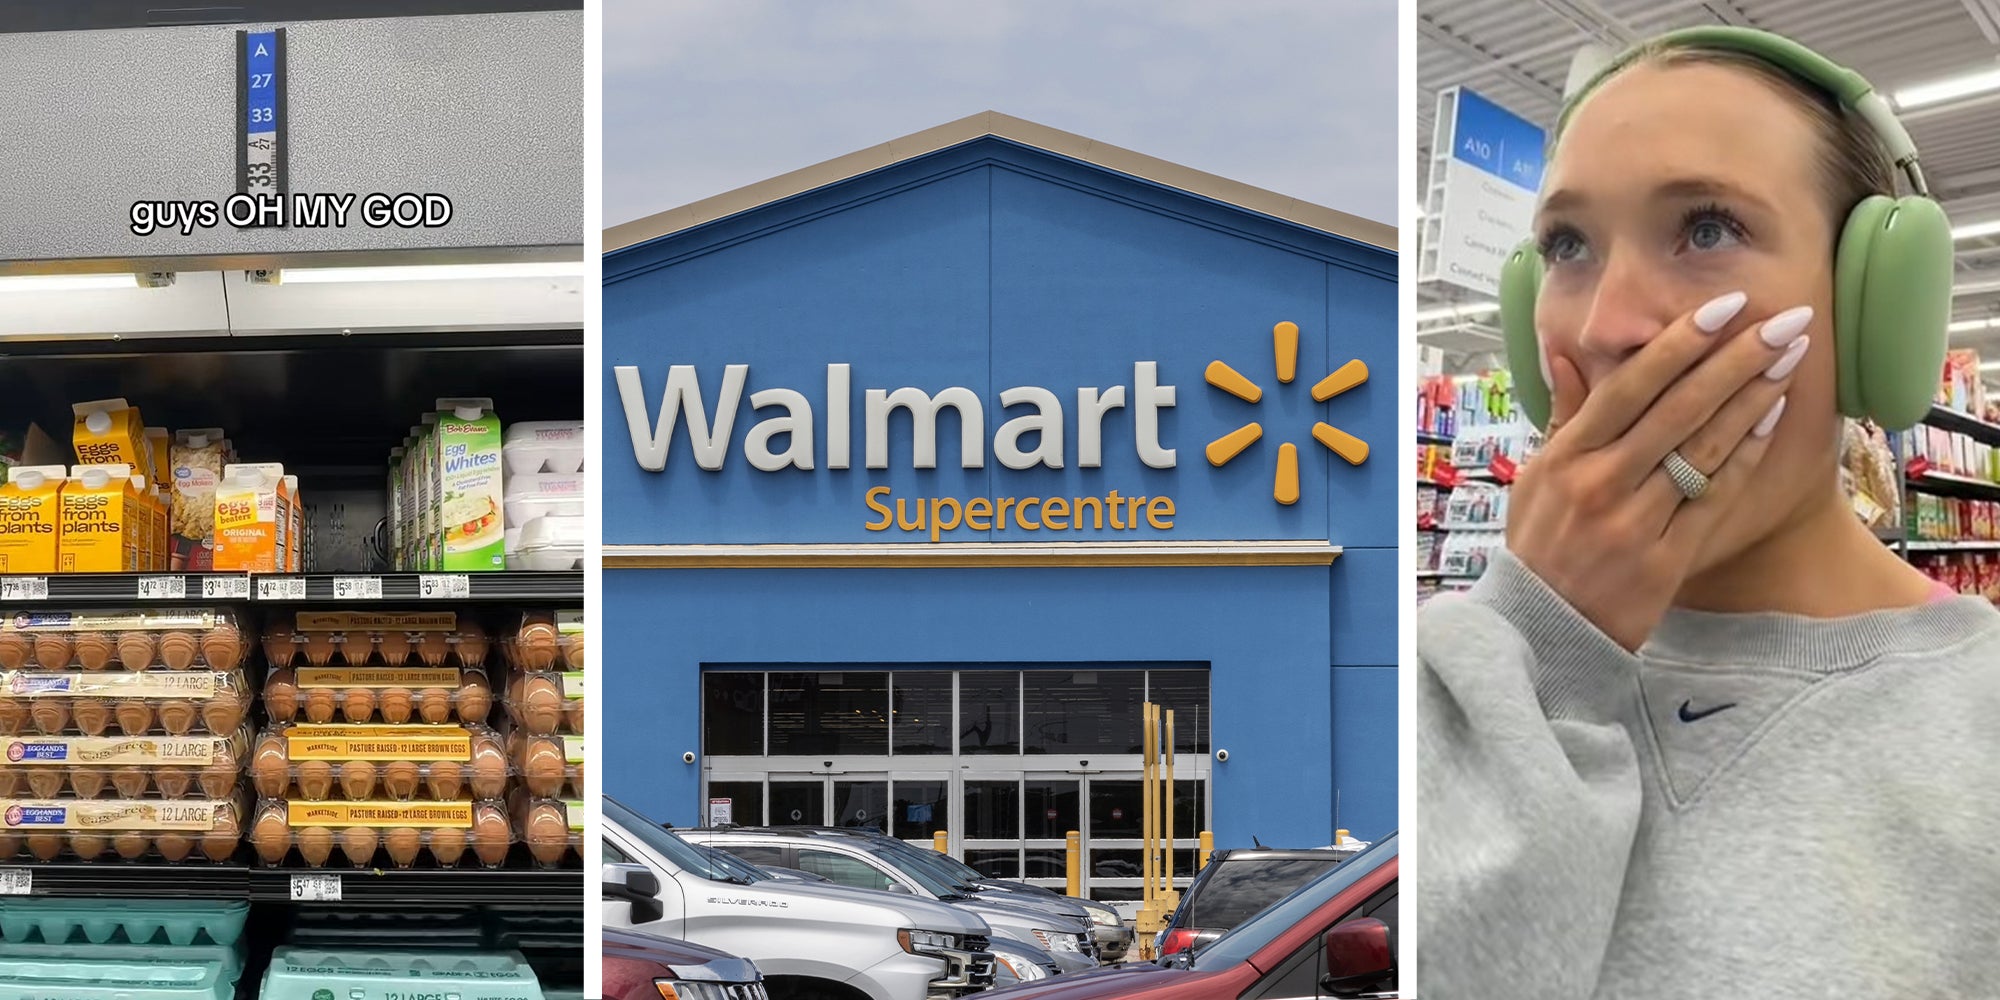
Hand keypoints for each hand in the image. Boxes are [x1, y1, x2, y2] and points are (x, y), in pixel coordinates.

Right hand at [1505, 292, 1810, 650]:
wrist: (1542, 632)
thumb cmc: (1539, 548)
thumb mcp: (1535, 479)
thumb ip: (1562, 417)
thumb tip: (1565, 355)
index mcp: (1565, 458)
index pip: (1628, 386)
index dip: (1678, 344)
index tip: (1723, 307)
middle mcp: (1599, 485)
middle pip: (1677, 409)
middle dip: (1735, 358)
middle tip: (1784, 319)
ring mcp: (1633, 523)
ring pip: (1702, 447)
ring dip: (1753, 397)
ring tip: (1790, 357)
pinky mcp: (1665, 559)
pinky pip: (1714, 497)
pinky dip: (1744, 454)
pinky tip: (1772, 418)